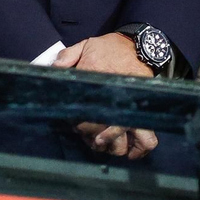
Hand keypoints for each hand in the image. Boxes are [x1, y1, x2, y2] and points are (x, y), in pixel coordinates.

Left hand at [57, 33, 157, 159]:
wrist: (141, 45)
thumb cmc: (111, 48)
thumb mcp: (86, 45)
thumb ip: (67, 57)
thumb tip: (52, 69)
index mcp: (96, 77)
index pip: (82, 104)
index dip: (75, 118)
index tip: (71, 123)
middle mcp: (115, 95)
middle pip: (100, 125)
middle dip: (89, 133)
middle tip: (83, 134)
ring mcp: (130, 106)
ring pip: (122, 135)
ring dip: (110, 145)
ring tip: (100, 144)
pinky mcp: (143, 112)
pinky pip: (147, 137)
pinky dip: (139, 149)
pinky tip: (129, 153)